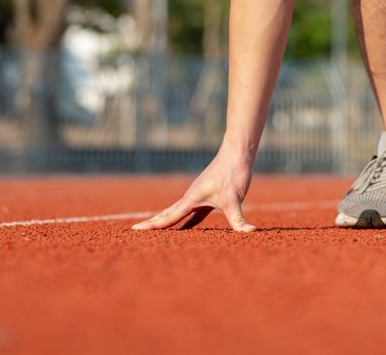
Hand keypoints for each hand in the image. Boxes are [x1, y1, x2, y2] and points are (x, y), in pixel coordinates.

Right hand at [131, 150, 256, 232]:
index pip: (168, 216)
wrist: (237, 153)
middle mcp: (191, 197)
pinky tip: (186, 230)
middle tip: (135, 231)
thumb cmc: (233, 172)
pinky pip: (191, 213)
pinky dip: (185, 222)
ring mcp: (197, 196)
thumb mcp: (235, 198)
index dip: (152, 225)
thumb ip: (238, 218)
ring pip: (178, 212)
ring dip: (167, 222)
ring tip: (155, 232)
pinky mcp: (206, 196)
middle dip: (153, 223)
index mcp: (192, 199)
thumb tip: (250, 233)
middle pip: (167, 214)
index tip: (135, 230)